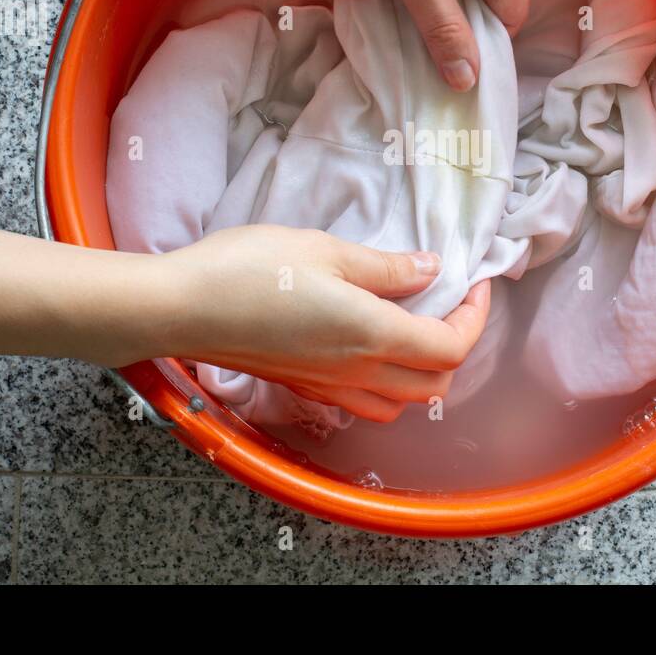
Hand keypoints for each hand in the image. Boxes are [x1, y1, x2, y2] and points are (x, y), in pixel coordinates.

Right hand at [138, 225, 490, 421]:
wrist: (180, 308)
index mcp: (373, 336)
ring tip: (415, 326)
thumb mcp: (326, 249)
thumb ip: (386, 267)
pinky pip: (364, 405)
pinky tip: (369, 348)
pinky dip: (386, 386)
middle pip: (435, 385)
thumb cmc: (248, 270)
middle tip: (449, 303)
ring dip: (424, 373)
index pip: (451, 348)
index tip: (473, 283)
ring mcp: (328, 388)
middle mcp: (357, 374)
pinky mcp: (302, 388)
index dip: (474, 317)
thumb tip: (430, 270)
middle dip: (455, 347)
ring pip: (401, 403)